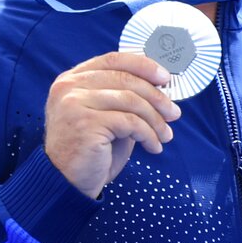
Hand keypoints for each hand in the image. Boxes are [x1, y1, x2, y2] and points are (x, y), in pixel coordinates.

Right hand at [43, 52, 180, 197]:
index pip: (114, 59)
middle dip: (157, 98)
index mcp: (73, 79)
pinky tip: (153, 146)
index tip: (166, 79)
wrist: (67, 182)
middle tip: (174, 114)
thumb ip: (125, 96)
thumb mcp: (108, 115)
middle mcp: (69, 87)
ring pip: (132, 101)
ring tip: (165, 135)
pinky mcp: (85, 123)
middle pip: (127, 80)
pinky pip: (130, 122)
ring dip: (156, 120)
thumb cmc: (93, 149)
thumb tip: (162, 86)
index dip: (144, 66)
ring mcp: (74, 104)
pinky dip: (148, 134)